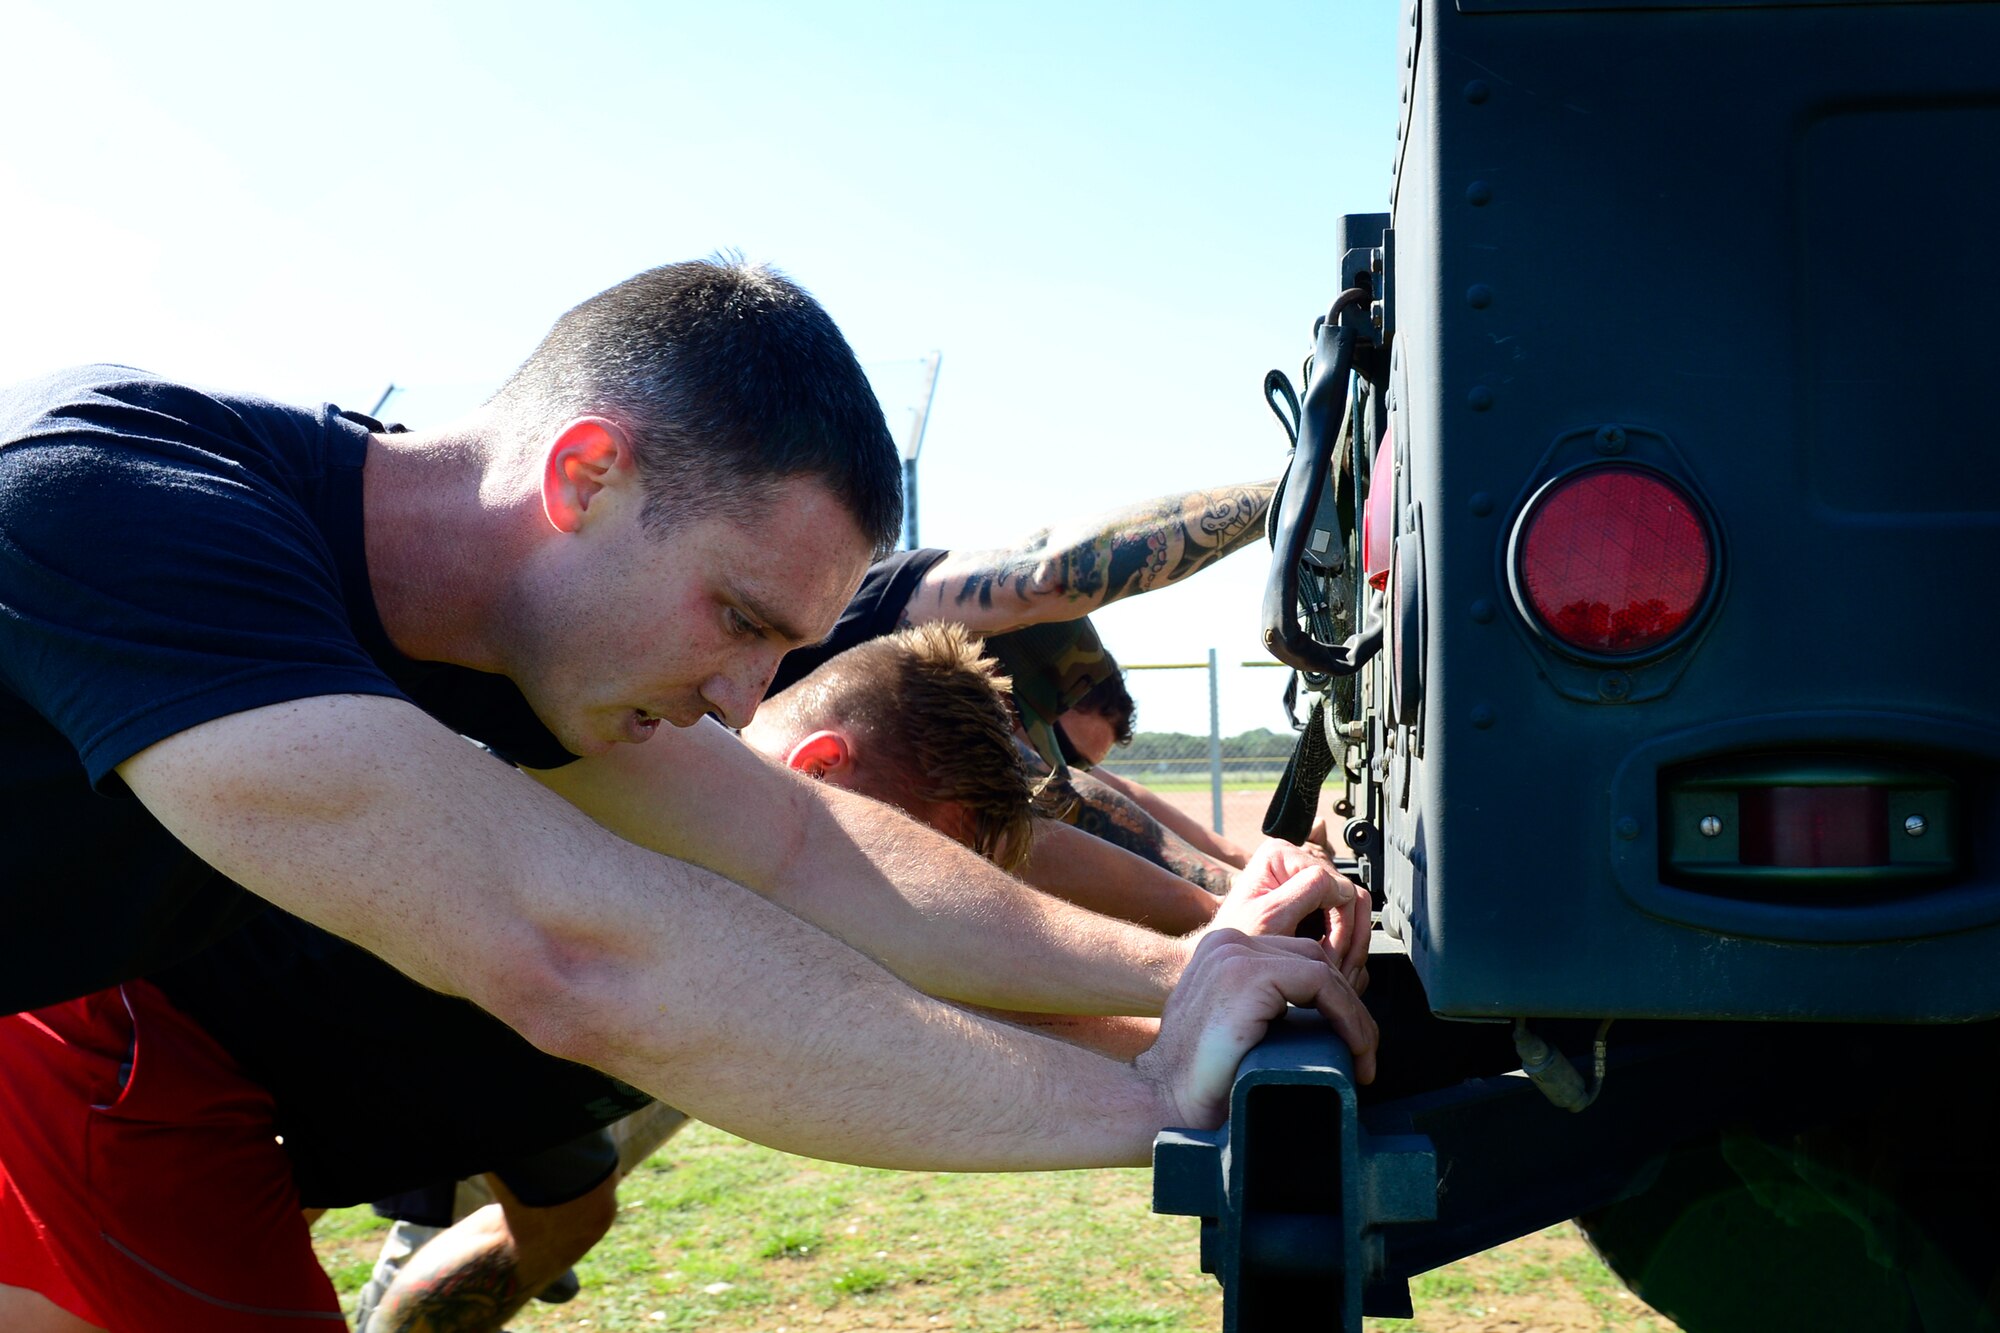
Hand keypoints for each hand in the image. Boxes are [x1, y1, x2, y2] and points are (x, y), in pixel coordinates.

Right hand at [1138, 928, 1377, 1130]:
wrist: (1162, 1100)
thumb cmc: (1198, 1081)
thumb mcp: (1236, 1029)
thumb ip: (1265, 1010)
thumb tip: (1319, 1021)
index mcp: (1222, 953)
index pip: (1297, 958)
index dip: (1334, 998)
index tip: (1351, 1041)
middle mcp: (1227, 943)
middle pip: (1314, 958)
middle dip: (1348, 1006)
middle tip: (1364, 1053)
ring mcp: (1236, 954)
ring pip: (1323, 968)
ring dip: (1353, 1015)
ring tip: (1363, 1056)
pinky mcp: (1249, 973)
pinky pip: (1321, 982)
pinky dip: (1347, 1017)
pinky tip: (1354, 1048)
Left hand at [1208, 839, 1370, 992]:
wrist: (1230, 964)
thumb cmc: (1239, 942)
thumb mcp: (1270, 915)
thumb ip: (1308, 890)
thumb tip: (1345, 886)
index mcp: (1282, 854)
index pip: (1337, 884)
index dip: (1339, 924)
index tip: (1327, 956)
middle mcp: (1297, 862)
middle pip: (1351, 898)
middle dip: (1348, 939)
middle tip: (1337, 971)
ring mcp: (1307, 883)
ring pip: (1354, 913)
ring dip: (1351, 947)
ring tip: (1336, 973)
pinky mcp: (1314, 904)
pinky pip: (1346, 922)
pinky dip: (1345, 949)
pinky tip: (1333, 968)